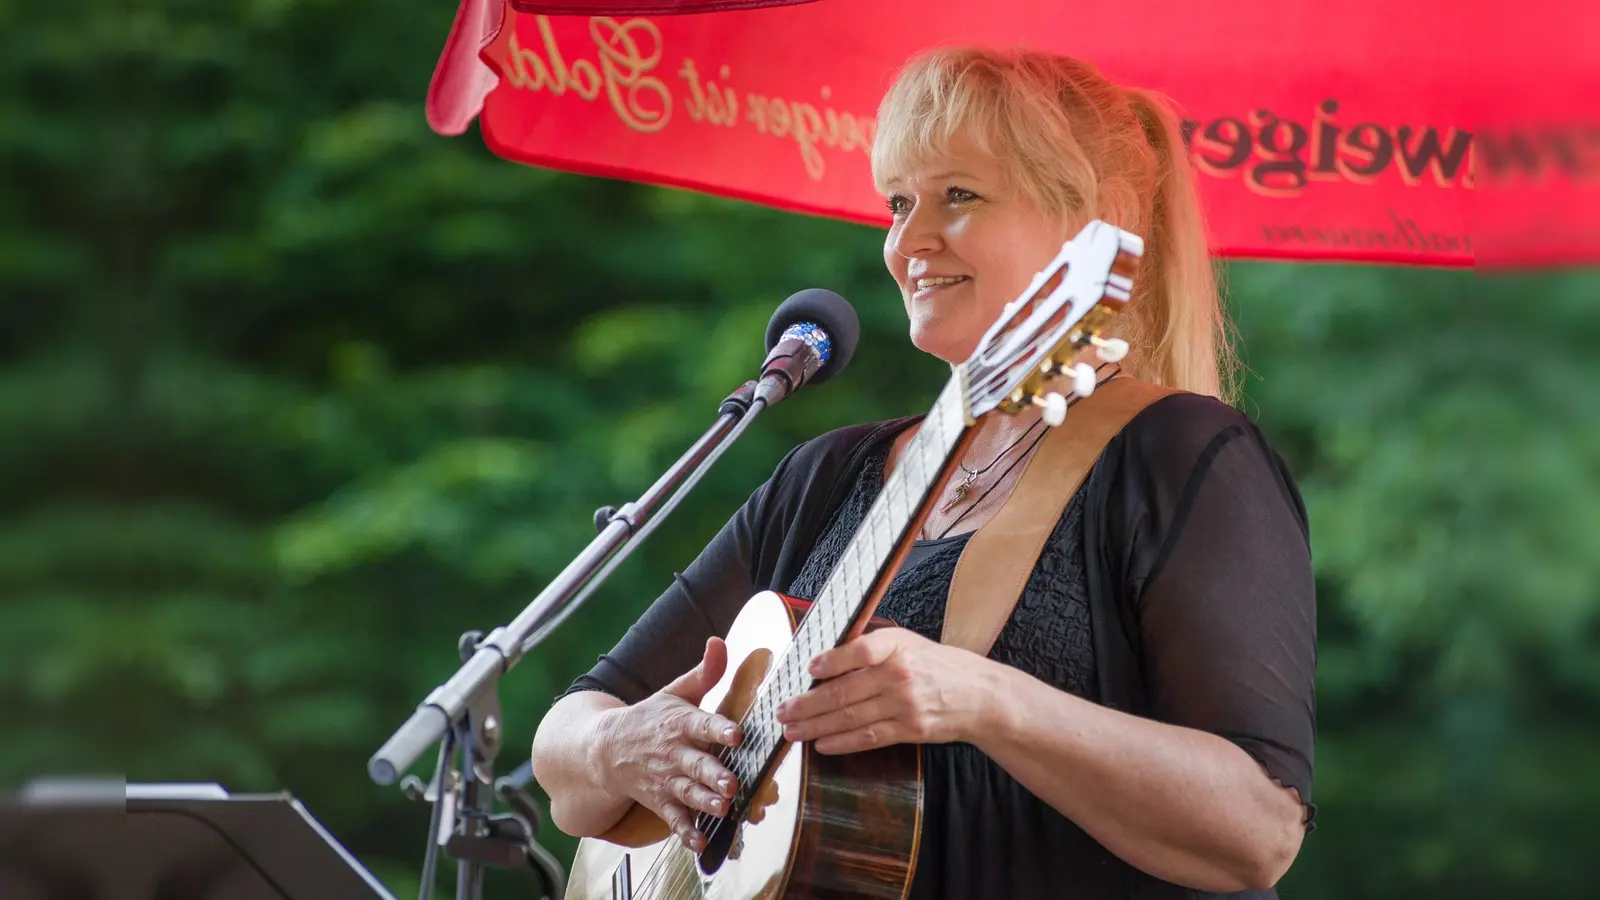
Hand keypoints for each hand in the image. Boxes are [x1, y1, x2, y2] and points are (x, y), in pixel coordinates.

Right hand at [594, 637, 741, 852]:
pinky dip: (685, 832)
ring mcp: (666, 779)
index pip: (701, 724)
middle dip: (714, 774)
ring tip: (722, 808)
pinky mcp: (660, 801)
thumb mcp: (674, 691)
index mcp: (680, 722)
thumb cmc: (650, 717)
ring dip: (705, 801)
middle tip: (732, 783)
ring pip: (688, 792)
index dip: (719, 729)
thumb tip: (719, 642)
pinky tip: (699, 844)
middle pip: (696, 764)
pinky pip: (673, 819)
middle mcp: (674, 752)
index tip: (737, 733)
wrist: (605, 749)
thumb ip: (703, 672)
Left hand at [774, 627, 991, 754]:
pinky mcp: (910, 730)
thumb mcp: (908, 643)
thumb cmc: (936, 665)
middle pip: (846, 690)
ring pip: (852, 717)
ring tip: (792, 730)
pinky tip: (821, 744)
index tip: (809, 668)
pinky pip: (869, 738)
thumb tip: (825, 659)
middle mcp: (900, 674)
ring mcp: (905, 704)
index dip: (833, 660)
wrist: (979, 695)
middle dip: (808, 703)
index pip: (861, 650)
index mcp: (898, 645)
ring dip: (816, 726)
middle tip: (782, 710)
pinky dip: (842, 742)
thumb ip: (872, 647)